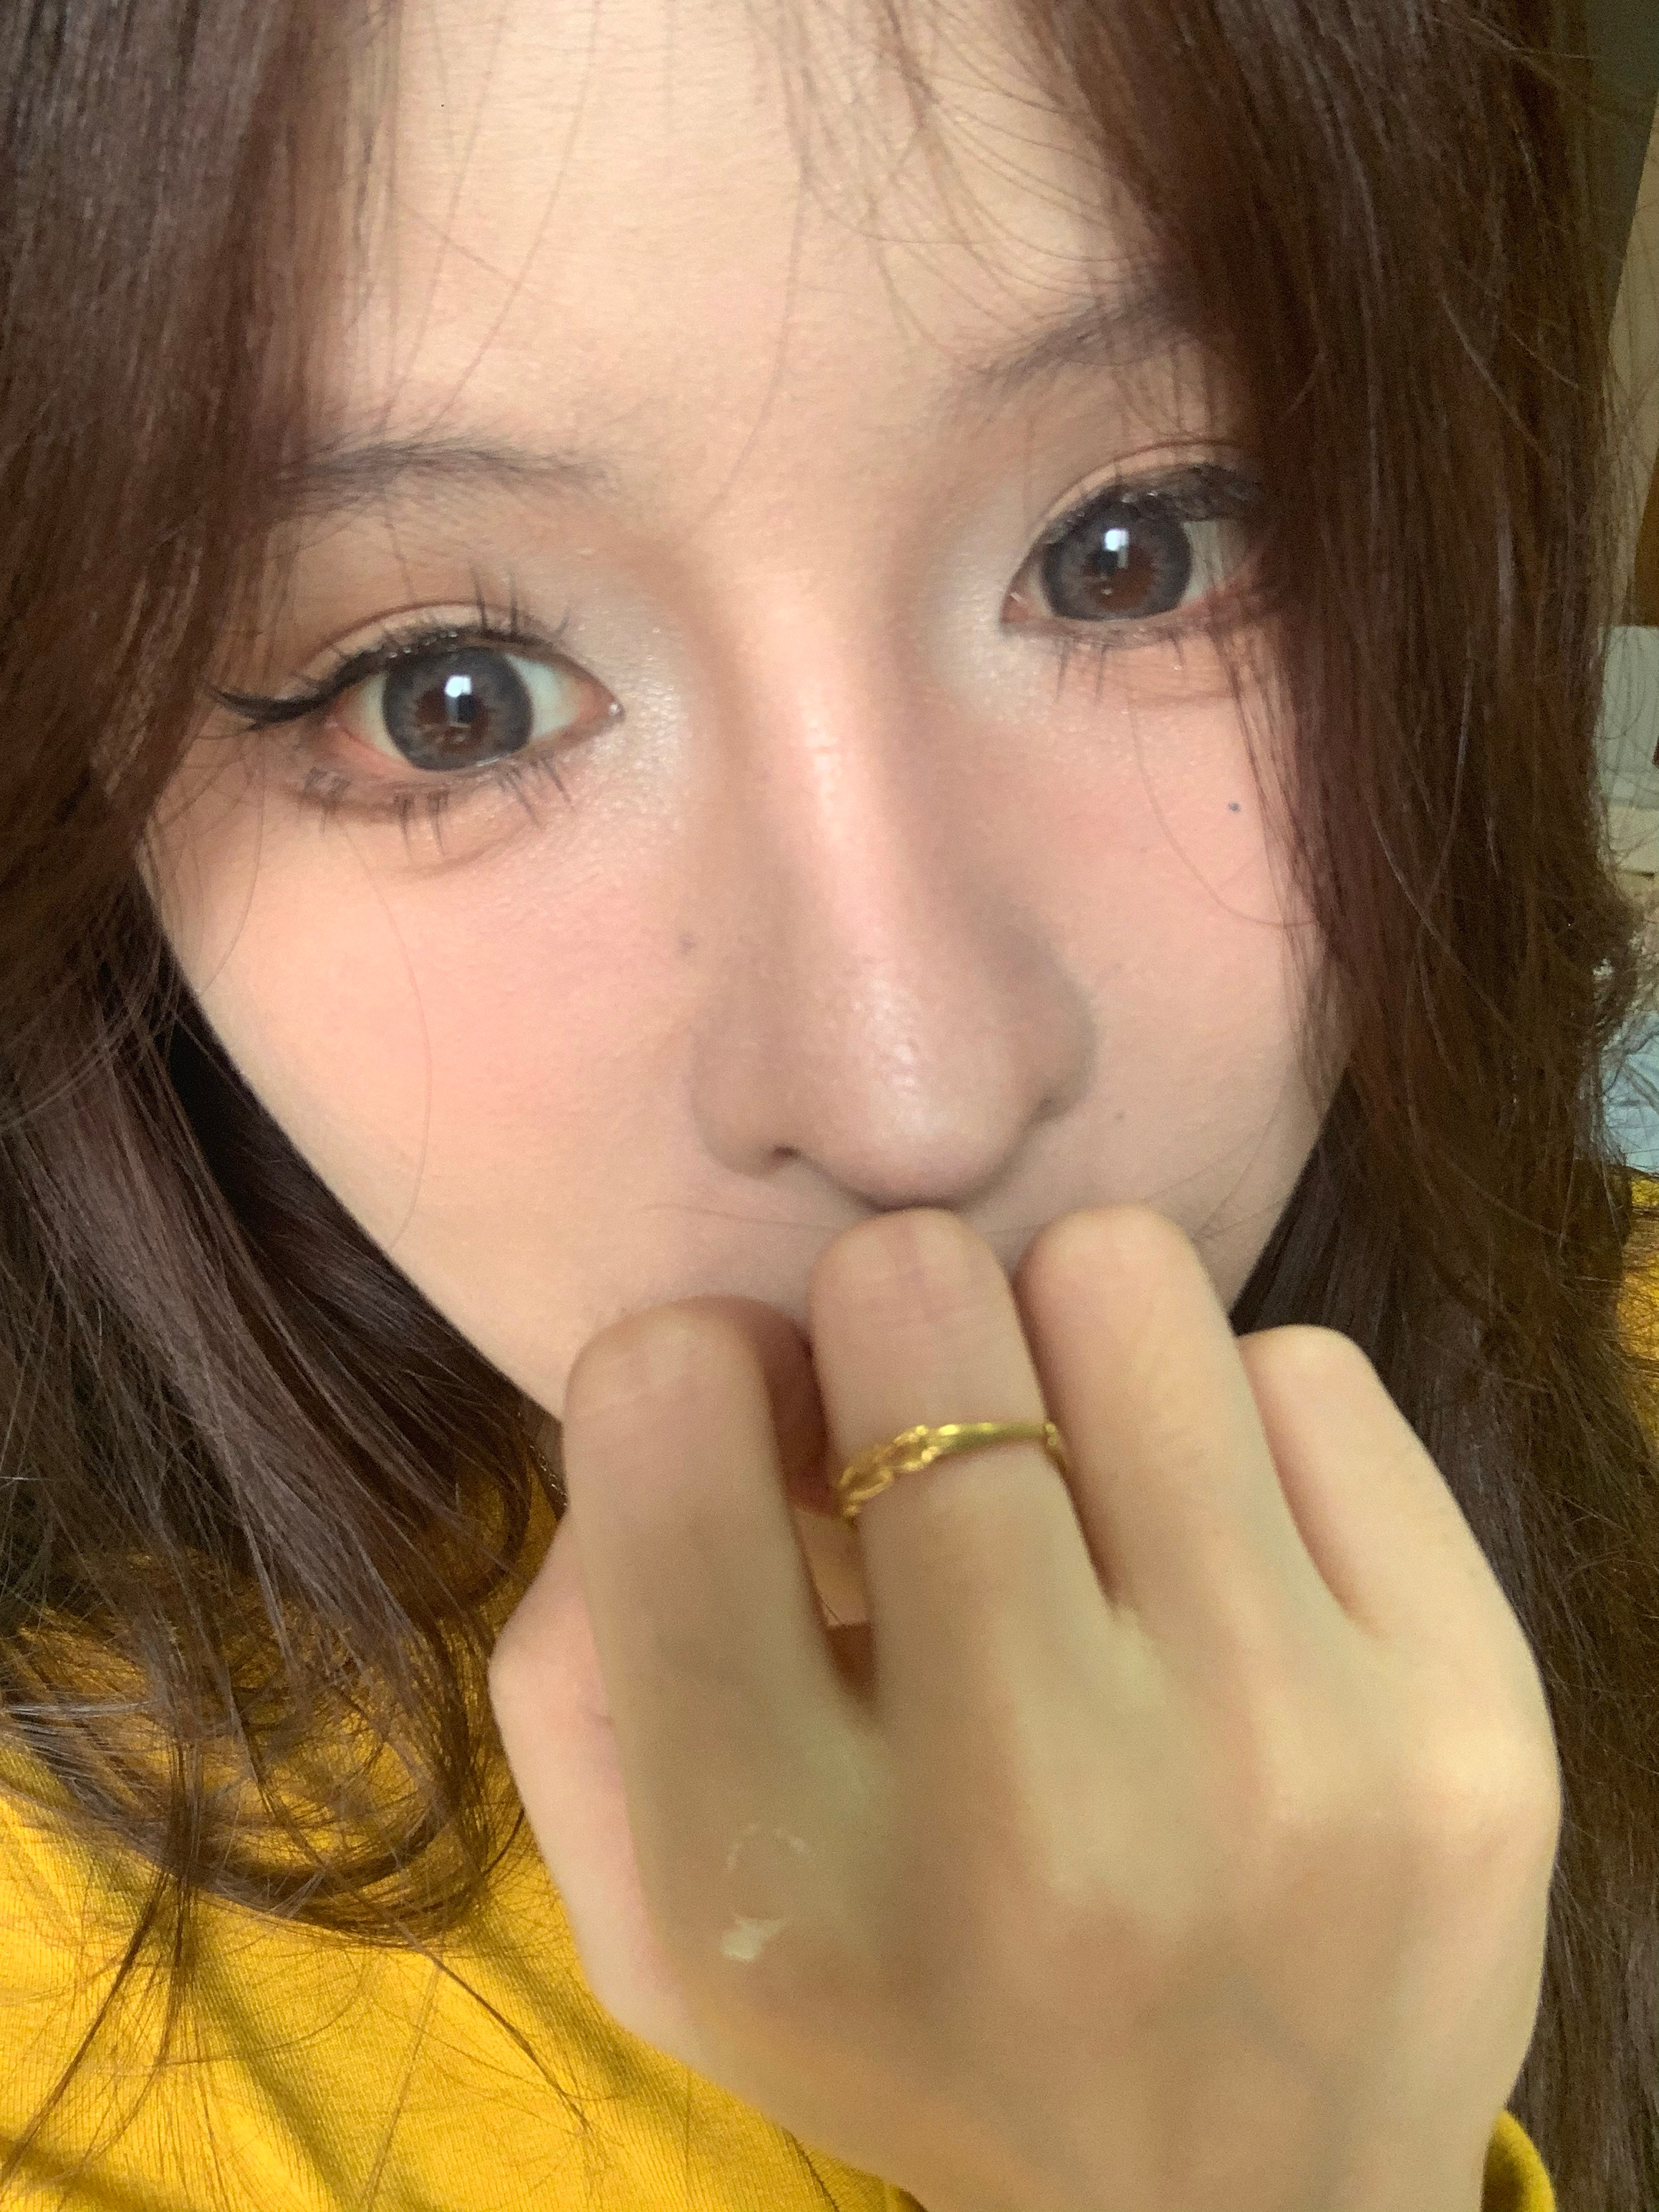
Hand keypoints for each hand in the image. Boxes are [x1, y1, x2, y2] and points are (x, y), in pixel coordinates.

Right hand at [489, 1205, 1560, 2211]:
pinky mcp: (1473, 1718)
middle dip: (894, 1329)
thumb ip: (588, 1640)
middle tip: (934, 1441)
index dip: (701, 1365)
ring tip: (1085, 1487)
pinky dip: (1239, 1432)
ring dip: (1069, 1351)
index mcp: (781, 1873)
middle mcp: (1038, 1813)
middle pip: (914, 1296)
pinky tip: (1228, 1568)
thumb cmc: (917, 2012)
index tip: (771, 1433)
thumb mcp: (657, 1909)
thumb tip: (707, 1359)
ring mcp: (1284, 1756)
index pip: (666, 1405)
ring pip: (1122, 1279)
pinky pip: (1310, 1370)